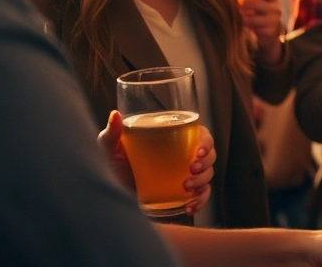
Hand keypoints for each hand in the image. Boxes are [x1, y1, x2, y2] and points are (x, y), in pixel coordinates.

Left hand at [98, 110, 214, 216]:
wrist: (115, 200)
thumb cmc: (115, 170)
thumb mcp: (111, 152)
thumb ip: (111, 135)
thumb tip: (115, 114)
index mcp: (176, 140)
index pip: (201, 136)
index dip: (206, 143)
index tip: (198, 152)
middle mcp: (185, 157)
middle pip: (210, 156)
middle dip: (206, 163)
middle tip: (193, 168)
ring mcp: (186, 177)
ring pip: (209, 175)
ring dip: (203, 181)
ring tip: (187, 187)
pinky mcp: (185, 195)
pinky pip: (202, 196)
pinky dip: (201, 201)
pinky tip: (190, 205)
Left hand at [239, 0, 284, 64]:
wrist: (270, 35)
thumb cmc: (260, 15)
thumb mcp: (258, 5)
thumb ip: (249, 0)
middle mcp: (275, 9)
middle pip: (260, 5)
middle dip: (247, 4)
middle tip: (237, 4)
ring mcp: (274, 21)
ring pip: (256, 19)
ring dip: (244, 18)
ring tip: (237, 17)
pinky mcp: (270, 33)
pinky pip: (256, 30)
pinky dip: (248, 28)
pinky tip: (241, 26)